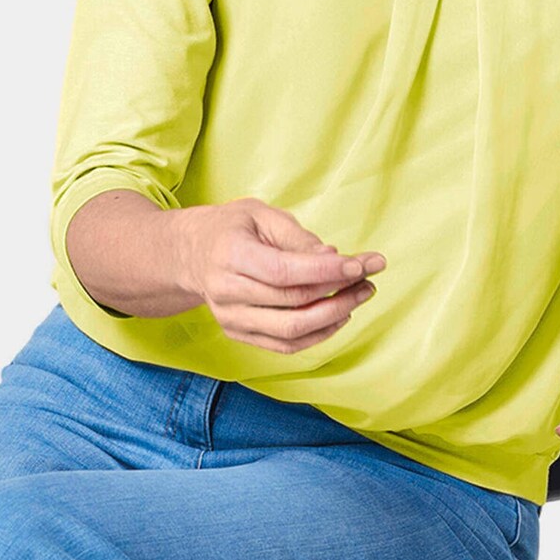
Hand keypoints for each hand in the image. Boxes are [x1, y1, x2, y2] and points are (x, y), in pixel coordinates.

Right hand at [178, 197, 386, 352]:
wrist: (190, 254)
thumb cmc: (231, 228)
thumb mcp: (261, 214)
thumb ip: (297, 237)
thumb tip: (332, 258)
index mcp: (230, 255)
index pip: (285, 271)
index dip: (327, 271)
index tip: (361, 264)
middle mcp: (227, 292)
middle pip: (293, 304)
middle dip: (340, 292)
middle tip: (369, 277)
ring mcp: (231, 318)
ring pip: (292, 331)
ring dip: (335, 316)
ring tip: (360, 295)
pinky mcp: (239, 334)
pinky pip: (285, 345)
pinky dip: (318, 334)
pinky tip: (339, 314)